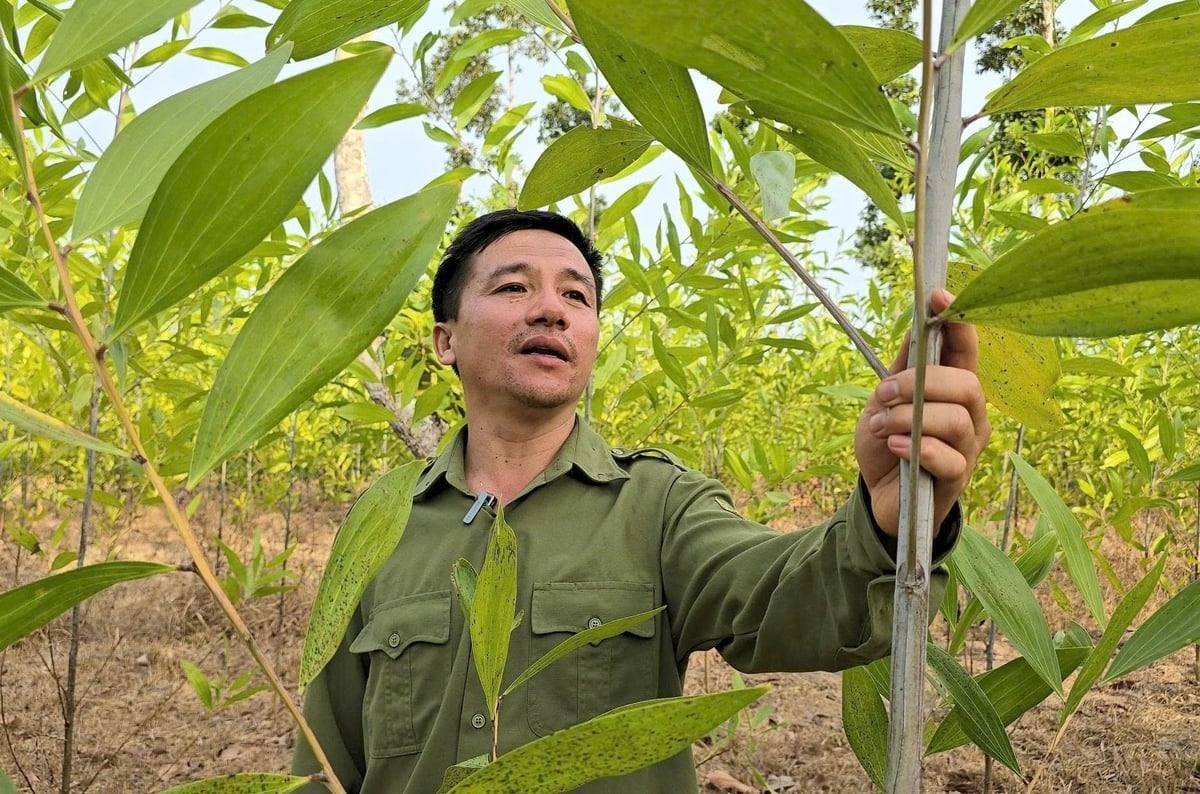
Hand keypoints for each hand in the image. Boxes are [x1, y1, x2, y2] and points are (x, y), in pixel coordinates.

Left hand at [854, 289, 990, 536]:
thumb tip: (916, 325)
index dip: (957, 322)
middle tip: (884, 393)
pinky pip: (948, 457)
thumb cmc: (887, 444)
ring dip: (909, 417)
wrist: (878, 497)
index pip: (967, 350)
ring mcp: (967, 448)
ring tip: (880, 426)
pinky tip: (894, 447)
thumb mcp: (885, 401)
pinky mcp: (957, 479)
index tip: (937, 296)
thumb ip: (902, 369)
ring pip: (956, 419)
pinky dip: (916, 448)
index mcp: (954, 390)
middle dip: (921, 383)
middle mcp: (971, 416)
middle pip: (967, 384)